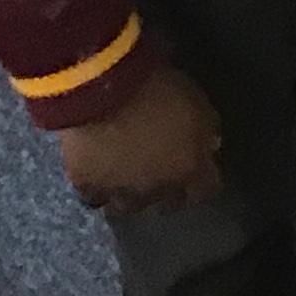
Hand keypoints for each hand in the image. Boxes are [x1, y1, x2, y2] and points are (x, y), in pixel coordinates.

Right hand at [58, 63, 219, 218]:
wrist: (105, 89)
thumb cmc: (159, 89)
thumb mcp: (198, 103)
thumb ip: (207, 130)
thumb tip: (209, 146)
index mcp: (190, 169)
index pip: (206, 190)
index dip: (203, 180)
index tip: (197, 168)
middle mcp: (157, 189)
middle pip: (169, 203)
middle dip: (169, 190)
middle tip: (163, 172)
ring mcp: (119, 192)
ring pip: (128, 206)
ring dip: (131, 194)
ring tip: (127, 178)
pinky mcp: (86, 187)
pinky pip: (94, 196)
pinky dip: (97, 188)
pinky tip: (97, 175)